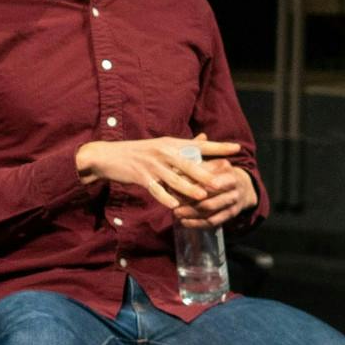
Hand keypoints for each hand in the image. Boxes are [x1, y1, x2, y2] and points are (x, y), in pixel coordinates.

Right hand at [75, 135, 240, 211]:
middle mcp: (163, 152)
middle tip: (223, 182)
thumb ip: (183, 144)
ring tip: (202, 196)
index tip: (236, 149)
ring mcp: (152, 165)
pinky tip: (174, 206)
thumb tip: (203, 138)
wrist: (108, 156)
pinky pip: (156, 189)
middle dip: (207, 174)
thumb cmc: (136, 152)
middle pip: (189, 164)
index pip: (199, 145)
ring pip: (174, 178)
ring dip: (189, 188)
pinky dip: (165, 197)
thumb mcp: (160, 144)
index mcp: (171, 143)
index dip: (218, 147)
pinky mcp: (140, 176)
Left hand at [171, 136, 256, 228]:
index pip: (204, 175)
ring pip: (209, 208)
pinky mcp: (232, 213)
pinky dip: (198, 224)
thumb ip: (193, 157)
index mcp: (225, 167)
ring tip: (176, 213)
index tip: (171, 182)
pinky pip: (214, 221)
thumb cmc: (217, 172)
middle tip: (172, 201)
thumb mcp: (209, 162)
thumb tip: (175, 159)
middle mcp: (232, 183)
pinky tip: (185, 223)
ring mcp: (233, 199)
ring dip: (191, 212)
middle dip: (188, 198)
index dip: (187, 180)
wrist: (243, 186)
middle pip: (207, 192)